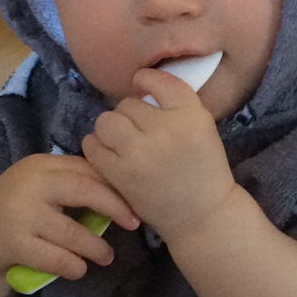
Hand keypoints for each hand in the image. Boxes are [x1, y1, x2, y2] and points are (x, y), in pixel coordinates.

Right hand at [0, 153, 140, 284]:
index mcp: (41, 165)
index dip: (115, 185)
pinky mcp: (15, 244)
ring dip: (96, 247)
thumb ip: (72, 183)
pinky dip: (74, 266)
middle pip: (84, 190)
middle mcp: (30, 183)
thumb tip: (124, 192)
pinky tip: (78, 269)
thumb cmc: (19, 210)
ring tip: (106, 256)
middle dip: (115, 207)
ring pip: (73, 233)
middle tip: (134, 223)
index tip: (136, 201)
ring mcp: (21, 214)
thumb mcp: (41, 187)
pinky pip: (57, 259)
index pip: (86, 169)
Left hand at [81, 69, 236, 243]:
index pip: (160, 80)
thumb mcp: (203, 128)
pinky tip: (109, 154)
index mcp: (193, 115)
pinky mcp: (122, 173)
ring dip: (111, 129)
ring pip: (107, 121)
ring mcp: (142, 151)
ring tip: (121, 142)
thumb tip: (139, 85)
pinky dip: (97, 146)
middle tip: (138, 132)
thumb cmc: (203, 171)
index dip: (146, 80)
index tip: (142, 86)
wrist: (203, 216)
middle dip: (130, 115)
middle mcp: (167, 129)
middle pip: (129, 104)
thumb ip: (176, 105)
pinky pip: (93, 145)